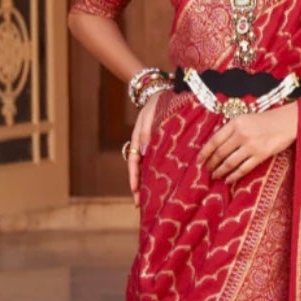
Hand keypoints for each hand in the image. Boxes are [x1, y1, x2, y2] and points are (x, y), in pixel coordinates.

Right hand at [125, 87, 165, 203]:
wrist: (164, 95)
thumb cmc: (155, 105)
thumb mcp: (148, 117)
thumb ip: (146, 133)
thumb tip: (144, 150)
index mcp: (138, 141)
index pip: (134, 164)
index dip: (134, 179)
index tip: (135, 193)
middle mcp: (145, 147)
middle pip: (141, 171)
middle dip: (140, 188)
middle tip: (141, 205)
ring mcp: (154, 148)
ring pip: (150, 170)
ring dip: (150, 184)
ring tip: (153, 201)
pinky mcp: (164, 147)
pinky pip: (161, 163)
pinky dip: (160, 174)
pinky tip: (165, 185)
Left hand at [199, 104, 297, 184]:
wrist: (286, 122)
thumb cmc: (265, 120)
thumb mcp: (245, 118)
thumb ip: (231, 129)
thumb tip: (216, 145)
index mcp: (235, 123)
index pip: (214, 140)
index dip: (204, 152)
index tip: (198, 160)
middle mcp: (241, 134)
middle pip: (220, 153)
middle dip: (211, 164)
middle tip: (206, 170)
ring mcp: (251, 145)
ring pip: (230, 162)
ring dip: (220, 171)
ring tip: (215, 176)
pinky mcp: (261, 155)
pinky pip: (243, 169)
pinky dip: (234, 176)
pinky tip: (228, 180)